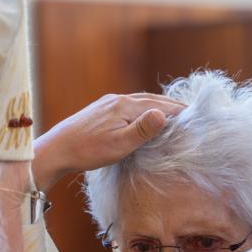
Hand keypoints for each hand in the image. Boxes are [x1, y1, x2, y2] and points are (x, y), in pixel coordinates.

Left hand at [32, 93, 185, 189]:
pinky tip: (142, 117)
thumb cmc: (87, 151)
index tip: (196, 116)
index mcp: (125, 106)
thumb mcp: (119, 145)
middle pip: (151, 99)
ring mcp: (107, 103)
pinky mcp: (100, 110)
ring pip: (139, 102)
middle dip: (171, 106)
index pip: (160, 105)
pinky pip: (128, 106)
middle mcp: (117, 99)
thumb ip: (142, 130)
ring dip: (157, 106)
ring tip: (171, 115)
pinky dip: (142, 109)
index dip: (179, 111)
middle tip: (189, 114)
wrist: (56, 150)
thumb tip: (163, 113)